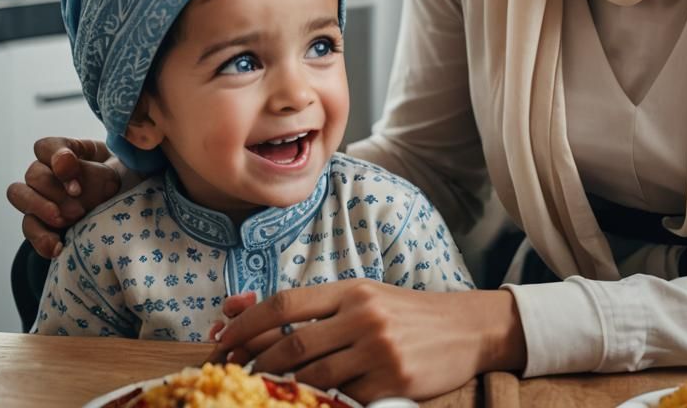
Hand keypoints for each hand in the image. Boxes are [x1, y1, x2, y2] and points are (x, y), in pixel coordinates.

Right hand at [5, 137, 122, 257]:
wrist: (135, 205)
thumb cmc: (129, 177)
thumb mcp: (122, 168)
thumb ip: (99, 172)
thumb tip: (77, 187)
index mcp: (70, 150)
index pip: (46, 147)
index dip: (57, 161)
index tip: (77, 183)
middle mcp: (49, 171)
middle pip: (33, 173)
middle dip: (56, 192)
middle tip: (80, 208)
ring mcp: (42, 196)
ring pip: (20, 195)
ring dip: (41, 209)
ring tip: (67, 221)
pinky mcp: (42, 223)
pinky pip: (30, 228)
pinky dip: (41, 239)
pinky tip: (58, 248)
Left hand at [208, 281, 525, 402]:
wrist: (466, 327)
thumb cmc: (406, 314)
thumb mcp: (364, 298)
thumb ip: (316, 308)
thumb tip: (245, 309)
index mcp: (352, 289)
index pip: (286, 304)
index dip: (246, 325)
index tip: (219, 342)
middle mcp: (363, 314)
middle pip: (292, 343)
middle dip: (254, 364)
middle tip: (231, 377)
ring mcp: (378, 349)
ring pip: (312, 376)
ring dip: (281, 389)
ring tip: (262, 395)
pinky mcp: (392, 382)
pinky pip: (344, 400)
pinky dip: (323, 404)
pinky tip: (310, 404)